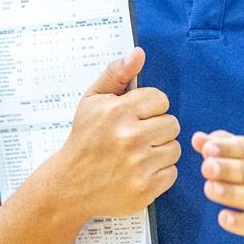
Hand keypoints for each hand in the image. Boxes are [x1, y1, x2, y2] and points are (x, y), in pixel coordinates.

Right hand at [49, 48, 180, 220]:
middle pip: (172, 123)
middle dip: (156, 128)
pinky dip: (159, 173)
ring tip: (138, 154)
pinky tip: (139, 171)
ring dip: (160, 150)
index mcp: (118, 112)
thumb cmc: (85, 138)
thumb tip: (138, 54)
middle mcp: (129, 138)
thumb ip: (116, 73)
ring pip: (174, 148)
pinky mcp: (145, 188)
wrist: (70, 185)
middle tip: (136, 136)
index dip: (149, 107)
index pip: (160, 99)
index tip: (135, 116)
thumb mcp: (93, 100)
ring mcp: (138, 165)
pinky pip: (172, 172)